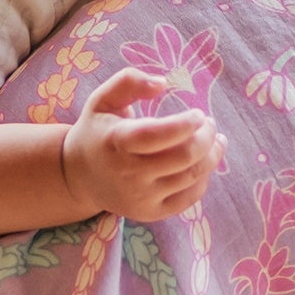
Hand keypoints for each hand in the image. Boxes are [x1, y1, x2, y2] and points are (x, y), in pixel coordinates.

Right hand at [62, 70, 225, 221]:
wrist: (79, 176)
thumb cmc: (98, 131)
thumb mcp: (103, 99)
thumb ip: (129, 81)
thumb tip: (163, 83)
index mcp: (116, 141)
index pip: (159, 134)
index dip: (186, 124)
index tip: (199, 114)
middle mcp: (128, 173)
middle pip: (185, 156)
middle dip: (207, 137)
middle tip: (210, 125)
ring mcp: (141, 197)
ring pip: (192, 176)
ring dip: (212, 155)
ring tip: (215, 141)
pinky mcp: (150, 213)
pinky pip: (190, 198)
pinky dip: (203, 179)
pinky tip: (203, 164)